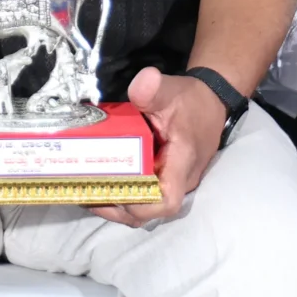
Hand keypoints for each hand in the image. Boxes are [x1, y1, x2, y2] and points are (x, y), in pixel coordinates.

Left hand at [92, 67, 227, 226]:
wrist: (211, 101)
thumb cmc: (191, 100)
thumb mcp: (171, 90)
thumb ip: (153, 89)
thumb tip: (139, 85)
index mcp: (182, 162)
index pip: (166, 200)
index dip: (139, 205)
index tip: (111, 191)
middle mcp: (181, 180)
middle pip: (150, 211)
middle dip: (117, 208)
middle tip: (85, 192)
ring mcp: (175, 182)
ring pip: (147, 207)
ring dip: (118, 204)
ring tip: (87, 190)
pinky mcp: (167, 178)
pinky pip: (146, 195)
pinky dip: (125, 194)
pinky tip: (104, 180)